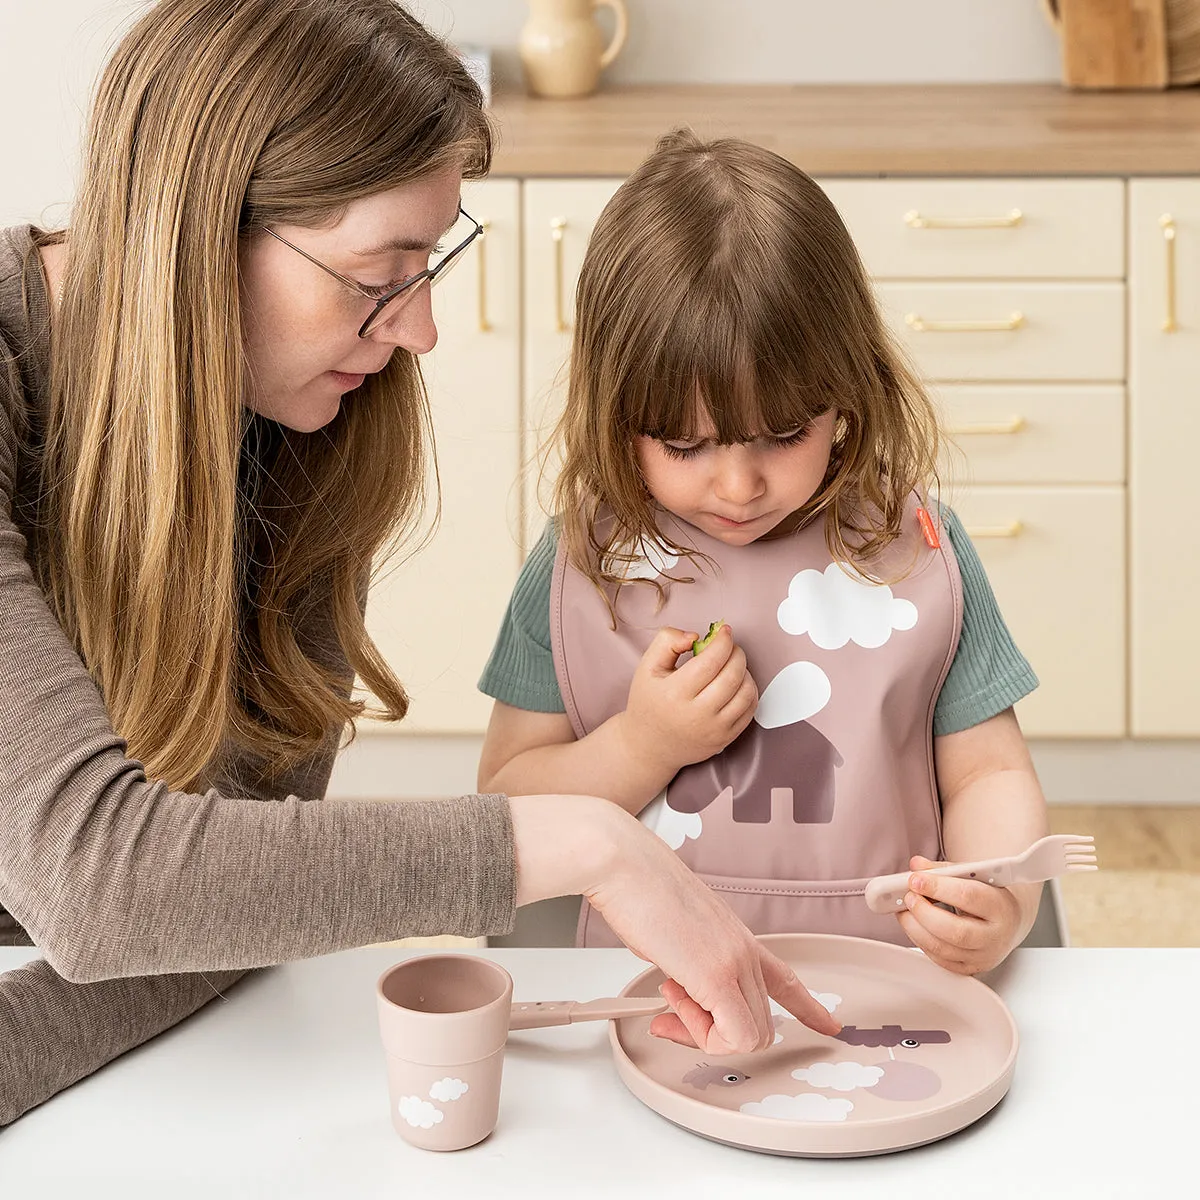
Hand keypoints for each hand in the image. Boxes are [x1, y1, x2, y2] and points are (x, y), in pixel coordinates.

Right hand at [584, 805, 840, 1053]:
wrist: (624, 864)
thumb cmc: (638, 888)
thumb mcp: (677, 931)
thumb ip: (690, 964)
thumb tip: (682, 989)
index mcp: (738, 936)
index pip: (785, 979)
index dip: (809, 1008)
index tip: (828, 1024)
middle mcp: (744, 949)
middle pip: (759, 1024)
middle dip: (715, 1033)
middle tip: (675, 1012)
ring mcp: (734, 962)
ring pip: (749, 1037)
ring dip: (703, 1032)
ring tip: (669, 993)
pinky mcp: (715, 975)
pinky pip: (731, 1037)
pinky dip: (701, 1036)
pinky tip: (672, 999)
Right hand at [618, 624, 756, 773]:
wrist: (649, 745)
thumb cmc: (648, 704)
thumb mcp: (647, 667)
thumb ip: (667, 641)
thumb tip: (696, 636)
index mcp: (675, 693)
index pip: (711, 661)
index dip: (723, 641)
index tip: (724, 631)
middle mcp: (696, 714)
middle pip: (732, 675)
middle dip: (736, 653)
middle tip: (728, 647)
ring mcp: (714, 729)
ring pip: (746, 692)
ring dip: (745, 671)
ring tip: (732, 666)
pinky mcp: (726, 739)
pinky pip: (750, 710)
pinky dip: (749, 691)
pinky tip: (737, 684)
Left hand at [895, 854, 1023, 974]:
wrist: (1008, 920)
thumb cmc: (989, 896)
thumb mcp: (973, 876)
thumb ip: (943, 869)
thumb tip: (916, 865)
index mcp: (1000, 907)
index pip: (967, 897)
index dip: (937, 888)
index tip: (915, 879)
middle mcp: (994, 936)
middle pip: (955, 931)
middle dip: (924, 912)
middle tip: (909, 896)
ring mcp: (983, 956)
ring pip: (943, 948)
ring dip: (915, 928)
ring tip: (904, 910)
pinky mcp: (969, 969)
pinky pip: (938, 960)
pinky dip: (920, 941)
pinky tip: (913, 925)